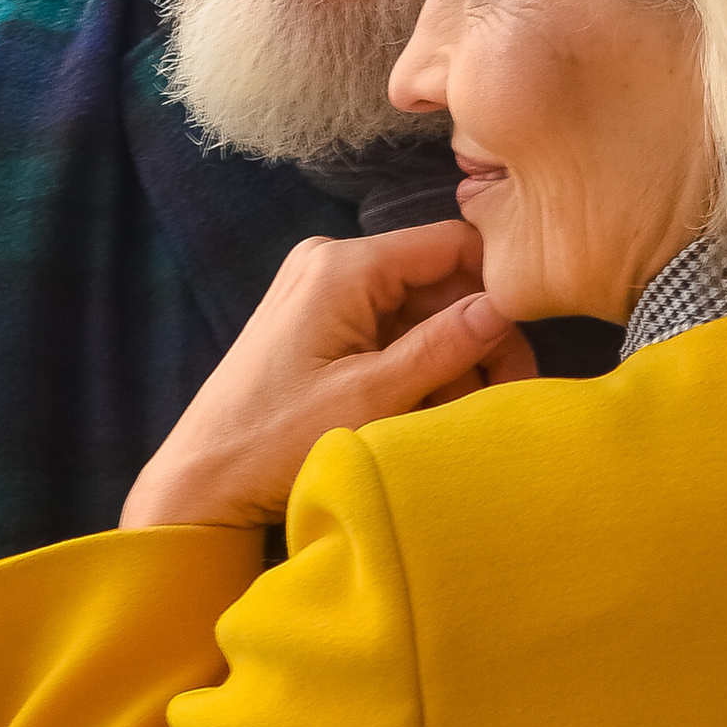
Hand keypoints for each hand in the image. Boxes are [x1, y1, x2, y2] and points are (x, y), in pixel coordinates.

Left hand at [122, 223, 538, 530]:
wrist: (201, 482)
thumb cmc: (274, 440)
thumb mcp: (372, 398)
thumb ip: (443, 346)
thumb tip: (506, 305)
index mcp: (342, 266)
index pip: (451, 244)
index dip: (497, 286)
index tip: (524, 342)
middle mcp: (331, 264)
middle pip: (438, 281)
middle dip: (475, 337)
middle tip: (507, 393)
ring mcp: (322, 294)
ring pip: (418, 312)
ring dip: (448, 361)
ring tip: (460, 416)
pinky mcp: (318, 326)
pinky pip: (388, 332)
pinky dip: (415, 369)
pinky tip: (425, 413)